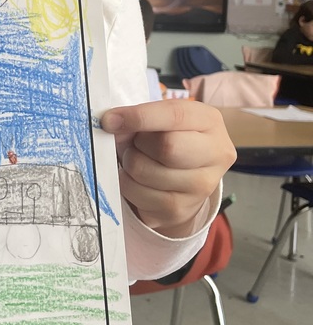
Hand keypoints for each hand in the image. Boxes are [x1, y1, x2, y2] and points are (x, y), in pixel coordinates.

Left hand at [101, 100, 236, 237]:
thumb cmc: (169, 139)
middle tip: (134, 144)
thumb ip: (139, 118)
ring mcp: (201, 186)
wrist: (185, 179)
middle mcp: (215, 154)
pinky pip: (137, 193)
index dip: (139, 116)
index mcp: (209, 121)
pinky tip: (137, 179)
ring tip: (136, 160)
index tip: (110, 119)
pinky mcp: (180, 209)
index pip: (175, 115)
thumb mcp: (161, 120)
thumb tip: (112, 123)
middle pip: (167, 146)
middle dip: (138, 143)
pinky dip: (127, 183)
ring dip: (129, 163)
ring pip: (145, 171)